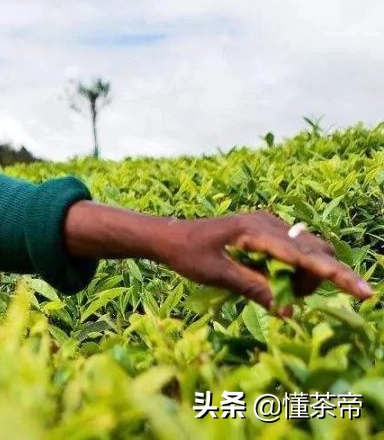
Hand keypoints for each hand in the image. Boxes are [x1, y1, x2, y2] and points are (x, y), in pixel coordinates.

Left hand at [158, 211, 373, 314]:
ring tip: (272, 288)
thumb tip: (288, 310)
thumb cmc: (187, 254)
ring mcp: (268, 223)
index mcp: (256, 231)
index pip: (306, 255)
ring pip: (307, 250)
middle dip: (314, 278)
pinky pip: (294, 248)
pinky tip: (267, 277)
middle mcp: (268, 222)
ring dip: (302, 274)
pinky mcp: (265, 229)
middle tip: (286, 297)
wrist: (168, 235)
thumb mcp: (217, 275)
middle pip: (315, 251)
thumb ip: (254, 289)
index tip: (364, 292)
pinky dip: (291, 267)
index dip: (337, 275)